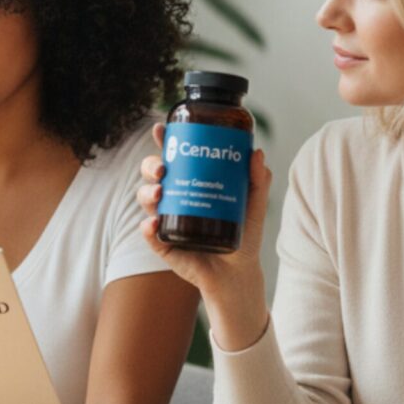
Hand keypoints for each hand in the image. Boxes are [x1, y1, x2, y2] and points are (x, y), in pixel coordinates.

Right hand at [137, 123, 272, 350]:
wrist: (239, 274)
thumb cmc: (244, 235)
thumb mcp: (253, 205)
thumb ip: (257, 180)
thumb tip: (256, 152)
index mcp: (190, 182)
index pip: (173, 157)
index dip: (163, 142)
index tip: (160, 129)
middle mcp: (173, 198)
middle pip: (152, 175)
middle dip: (150, 165)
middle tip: (163, 167)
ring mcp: (166, 221)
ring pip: (146, 200)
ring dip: (146, 193)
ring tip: (159, 193)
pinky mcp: (164, 244)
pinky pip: (149, 234)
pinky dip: (147, 228)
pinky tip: (152, 224)